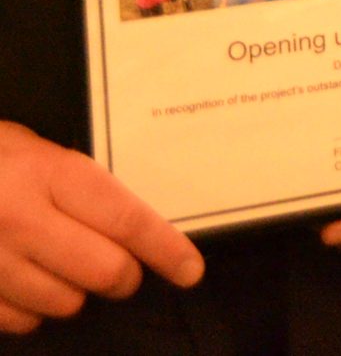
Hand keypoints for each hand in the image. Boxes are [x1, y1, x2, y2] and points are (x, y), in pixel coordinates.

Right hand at [0, 122, 202, 333]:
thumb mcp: (34, 150)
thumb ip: (82, 186)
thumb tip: (135, 229)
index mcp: (48, 173)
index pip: (126, 219)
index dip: (166, 250)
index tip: (189, 270)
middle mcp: (20, 218)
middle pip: (103, 271)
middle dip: (123, 276)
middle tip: (121, 269)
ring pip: (64, 303)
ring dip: (74, 293)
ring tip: (60, 266)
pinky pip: (21, 321)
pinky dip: (31, 310)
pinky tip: (24, 283)